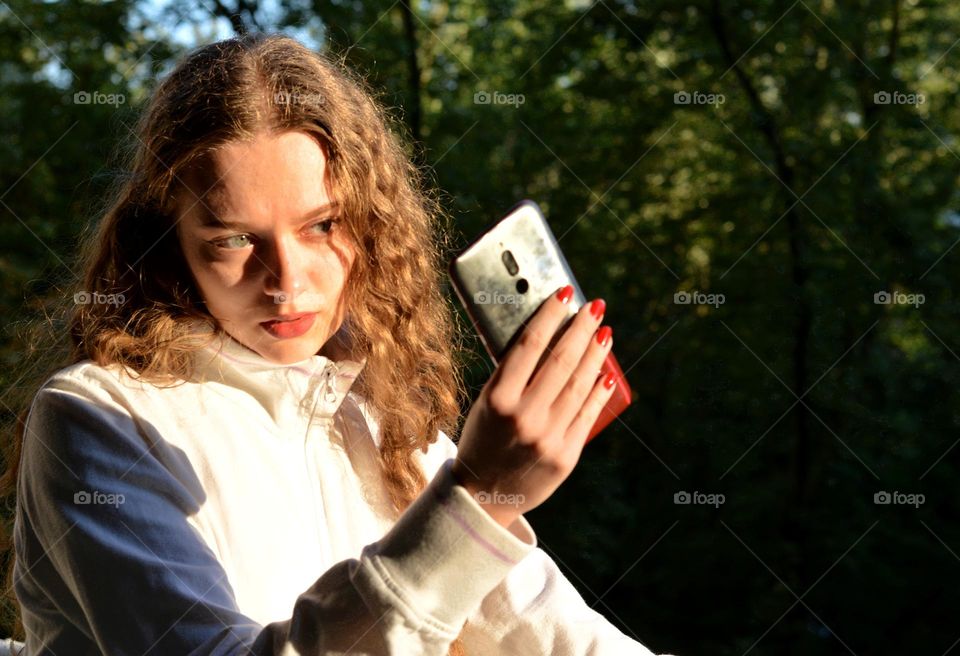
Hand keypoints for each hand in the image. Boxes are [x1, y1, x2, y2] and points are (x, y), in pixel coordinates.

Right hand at [452, 285, 616, 527]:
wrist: (481, 497)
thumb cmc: (481, 440)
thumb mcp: (484, 403)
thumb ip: (510, 375)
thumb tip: (546, 336)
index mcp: (497, 399)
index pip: (529, 345)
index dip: (550, 315)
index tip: (565, 293)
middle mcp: (524, 417)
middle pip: (561, 360)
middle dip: (582, 328)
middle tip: (596, 307)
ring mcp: (548, 437)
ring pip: (580, 384)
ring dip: (596, 354)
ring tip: (605, 333)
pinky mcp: (566, 456)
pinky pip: (588, 415)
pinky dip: (599, 391)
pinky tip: (607, 372)